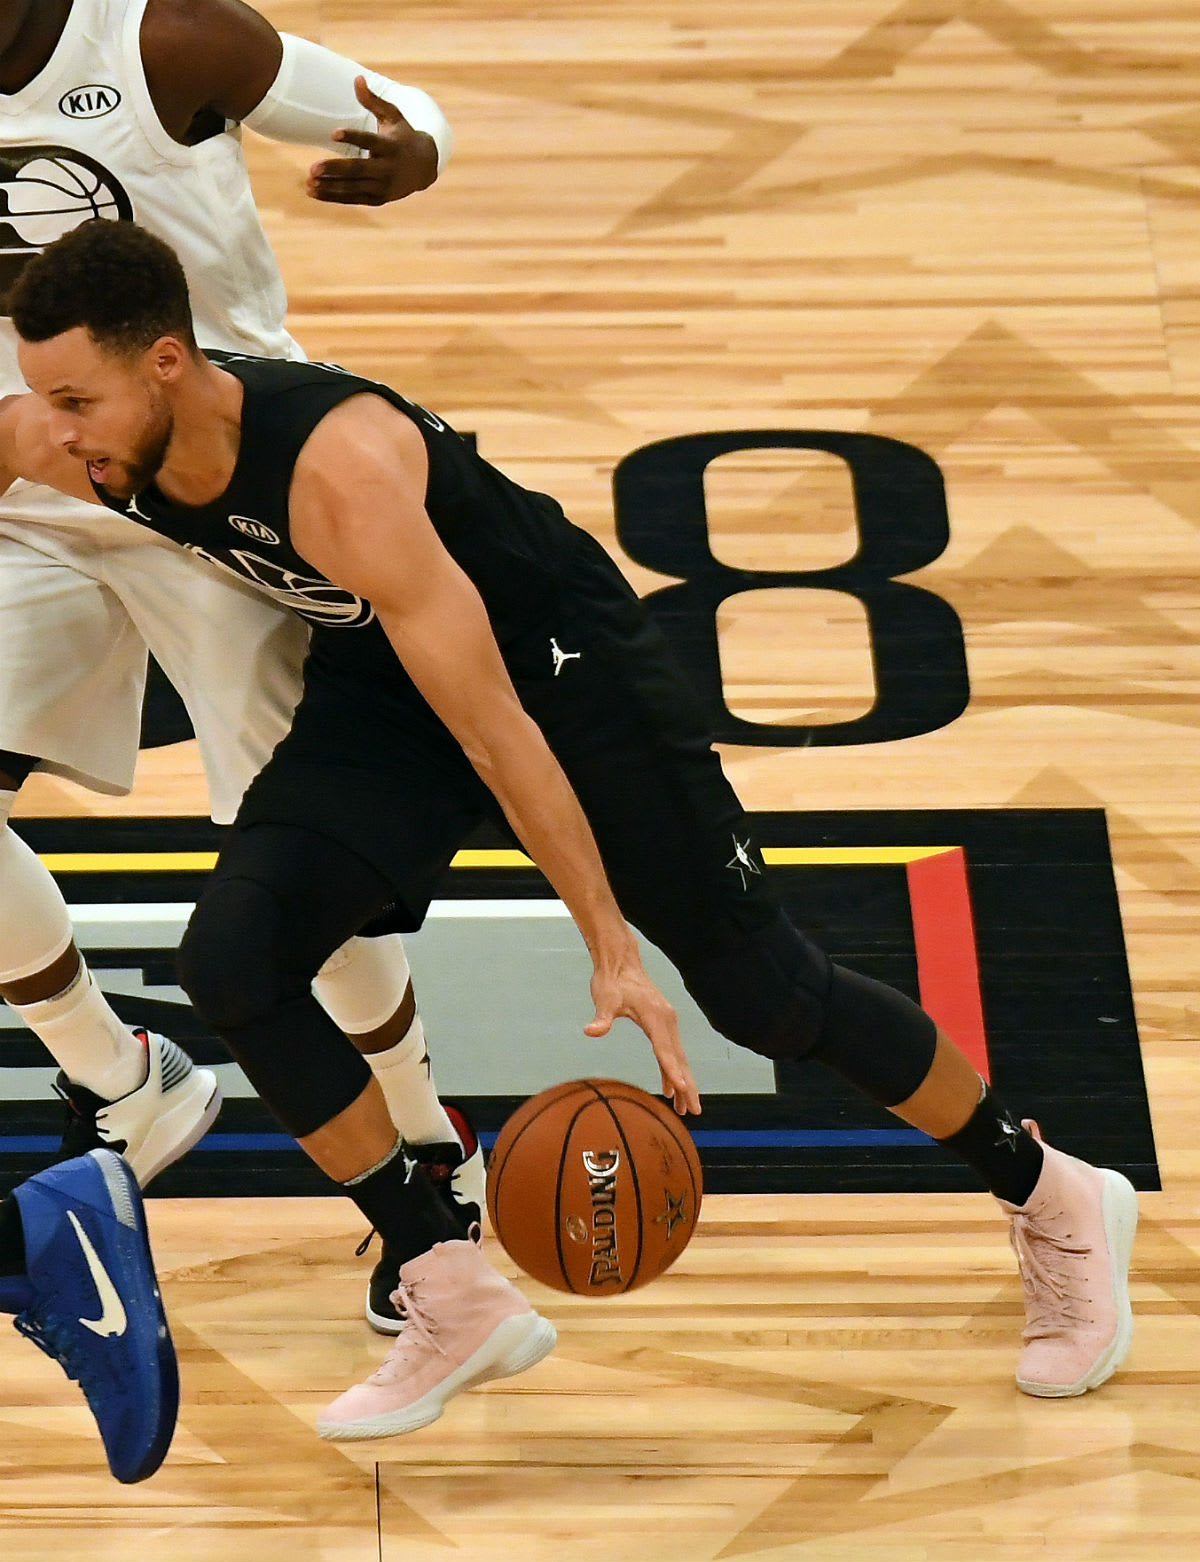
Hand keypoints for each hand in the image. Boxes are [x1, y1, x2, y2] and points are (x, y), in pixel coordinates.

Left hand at [306, 76, 438, 206]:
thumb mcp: (393, 116)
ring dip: (329, 186)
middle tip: (312, 168)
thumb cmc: (402, 136)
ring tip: (308, 182)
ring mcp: (383, 187)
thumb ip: (374, 101)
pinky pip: (352, 198)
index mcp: (391, 146)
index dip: (353, 138)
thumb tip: (357, 79)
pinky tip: (314, 192)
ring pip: (353, 188)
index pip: (370, 142)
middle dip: (335, 169)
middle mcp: (388, 169)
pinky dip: (333, 196)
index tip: (333, 133)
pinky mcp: (377, 199)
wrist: (424, 167)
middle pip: (359, 170)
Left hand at [586, 958, 701, 1116]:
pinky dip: (672, 1070)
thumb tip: (591, 1031)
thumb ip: (601, 1018)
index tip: (681, 1089)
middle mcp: (667, 1021)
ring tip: (684, 1109)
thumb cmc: (612, 981)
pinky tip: (669, 1088)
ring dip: (682, 1082)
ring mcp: (667, 1022)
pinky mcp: (662, 1023)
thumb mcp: (605, 999)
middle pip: (679, 1059)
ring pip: (678, 1058)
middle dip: (687, 1086)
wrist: (620, 961)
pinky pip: (670, 1052)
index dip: (672, 1071)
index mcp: (655, 1017)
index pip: (665, 1050)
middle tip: (693, 1112)